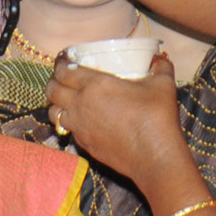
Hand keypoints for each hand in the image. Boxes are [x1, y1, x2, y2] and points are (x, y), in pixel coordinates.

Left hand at [45, 54, 190, 192]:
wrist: (154, 157)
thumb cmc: (157, 118)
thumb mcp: (163, 85)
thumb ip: (160, 67)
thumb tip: (159, 58)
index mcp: (95, 85)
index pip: (64, 71)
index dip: (60, 63)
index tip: (64, 60)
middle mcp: (81, 105)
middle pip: (52, 90)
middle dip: (53, 81)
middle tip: (62, 77)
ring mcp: (80, 127)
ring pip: (54, 112)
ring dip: (56, 103)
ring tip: (66, 99)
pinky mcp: (84, 144)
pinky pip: (68, 129)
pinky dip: (69, 122)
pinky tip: (83, 120)